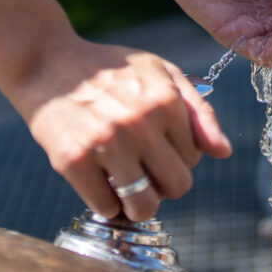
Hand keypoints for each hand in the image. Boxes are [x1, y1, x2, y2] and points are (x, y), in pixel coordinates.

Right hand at [5, 38, 231, 220]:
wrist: (47, 62)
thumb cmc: (110, 70)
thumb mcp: (160, 73)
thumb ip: (198, 111)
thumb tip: (223, 152)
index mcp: (165, 100)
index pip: (193, 159)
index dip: (175, 158)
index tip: (154, 149)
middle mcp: (140, 122)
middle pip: (177, 187)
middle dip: (163, 185)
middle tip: (142, 171)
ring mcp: (106, 143)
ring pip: (144, 206)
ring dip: (138, 205)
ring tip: (125, 186)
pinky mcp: (73, 161)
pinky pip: (106, 209)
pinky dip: (105, 204)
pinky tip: (98, 182)